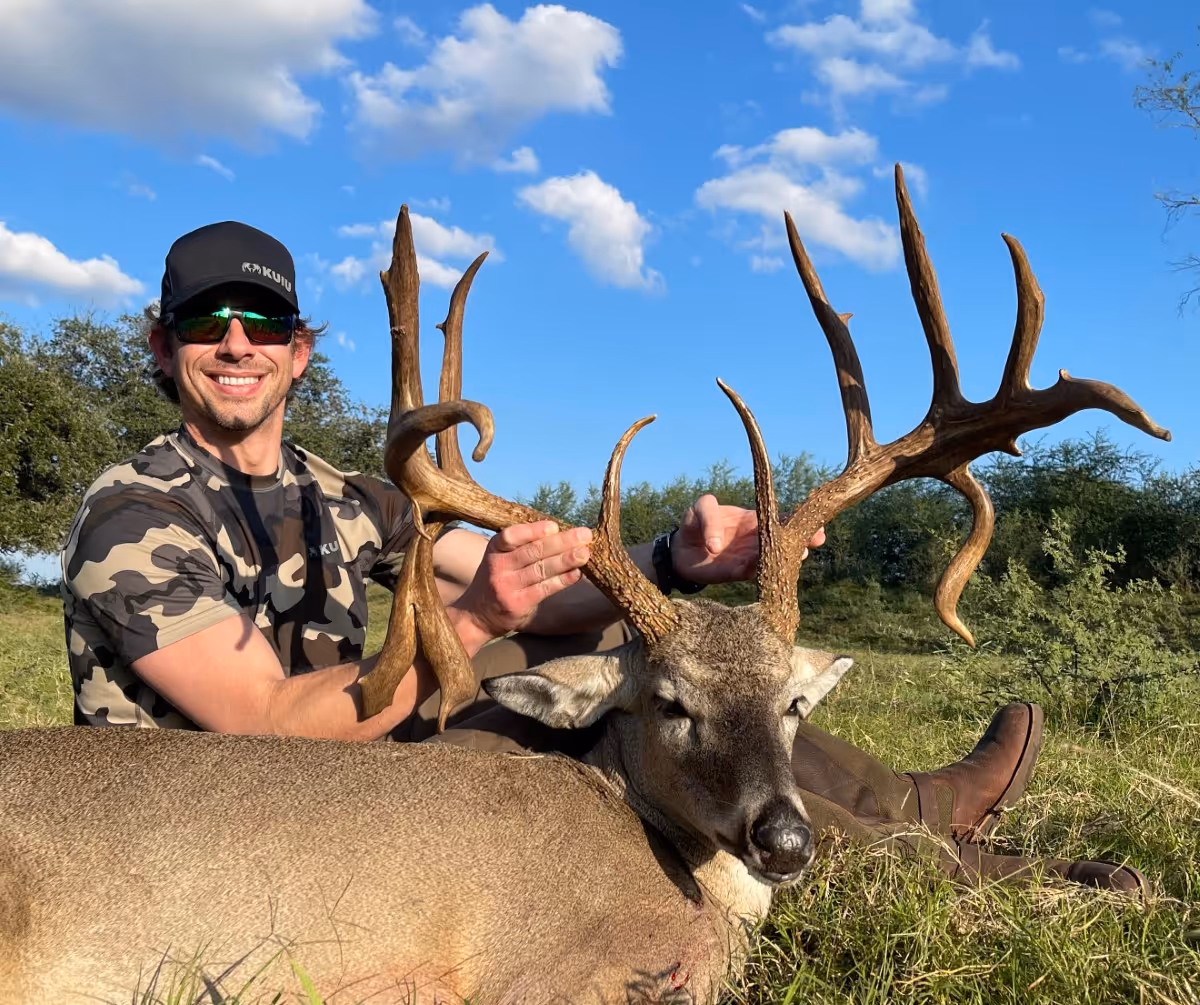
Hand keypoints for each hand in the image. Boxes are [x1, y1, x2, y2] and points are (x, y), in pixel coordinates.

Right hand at [448, 521, 592, 648]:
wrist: (477, 615)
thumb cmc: (497, 579)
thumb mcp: (500, 558)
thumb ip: (523, 546)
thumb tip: (561, 532)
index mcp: (494, 549)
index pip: (511, 536)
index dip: (533, 530)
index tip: (554, 526)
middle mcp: (498, 566)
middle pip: (532, 551)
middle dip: (561, 542)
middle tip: (585, 534)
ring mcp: (507, 586)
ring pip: (541, 570)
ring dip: (566, 560)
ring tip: (585, 553)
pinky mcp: (517, 604)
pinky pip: (544, 589)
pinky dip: (562, 580)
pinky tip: (576, 573)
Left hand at [670, 495, 825, 584]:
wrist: (679, 551)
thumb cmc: (694, 523)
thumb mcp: (701, 508)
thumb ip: (709, 517)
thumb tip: (717, 545)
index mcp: (753, 521)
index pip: (781, 519)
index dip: (798, 521)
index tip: (816, 524)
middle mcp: (755, 541)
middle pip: (783, 541)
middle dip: (800, 541)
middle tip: (814, 541)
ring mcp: (747, 558)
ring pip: (770, 558)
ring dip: (782, 557)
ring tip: (797, 555)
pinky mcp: (735, 573)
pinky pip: (749, 572)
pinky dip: (755, 569)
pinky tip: (761, 565)